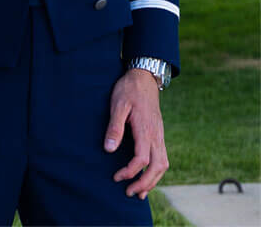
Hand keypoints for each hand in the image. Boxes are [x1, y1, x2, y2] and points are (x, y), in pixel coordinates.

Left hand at [105, 68, 168, 198]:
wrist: (144, 78)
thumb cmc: (128, 90)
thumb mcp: (117, 105)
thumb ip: (114, 127)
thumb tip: (108, 149)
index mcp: (145, 129)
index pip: (141, 159)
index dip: (130, 172)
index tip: (116, 177)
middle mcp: (156, 136)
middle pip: (156, 167)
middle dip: (144, 184)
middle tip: (129, 193)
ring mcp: (160, 136)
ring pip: (162, 165)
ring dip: (152, 181)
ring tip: (139, 192)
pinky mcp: (159, 135)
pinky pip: (162, 158)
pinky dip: (156, 172)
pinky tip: (147, 177)